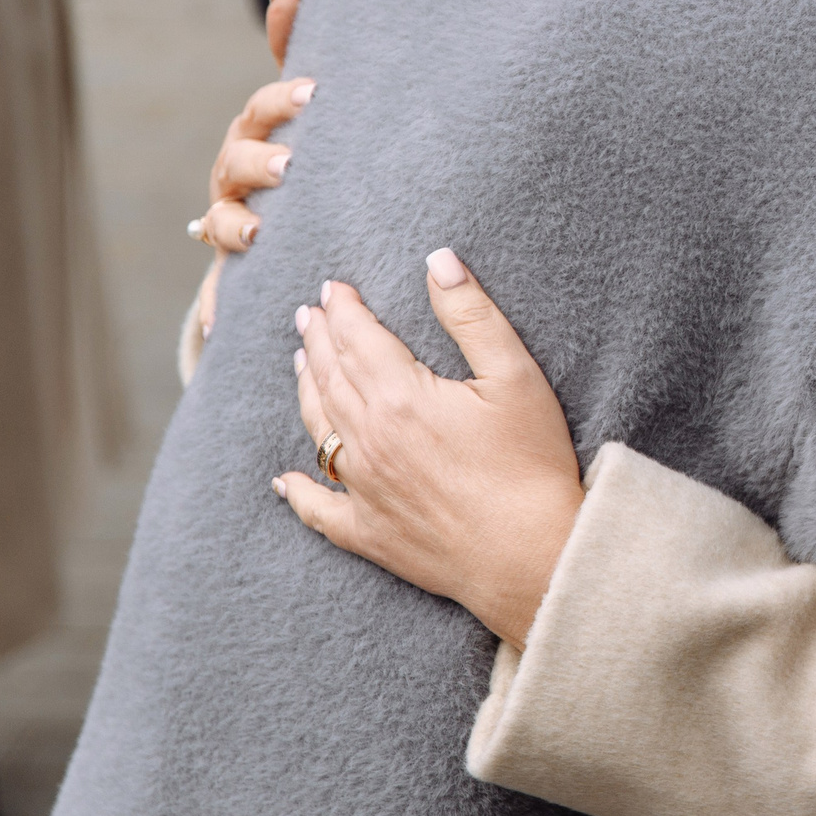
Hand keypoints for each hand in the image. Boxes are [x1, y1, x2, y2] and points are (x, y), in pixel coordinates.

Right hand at [194, 0, 304, 339]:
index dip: (283, 99)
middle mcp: (234, 177)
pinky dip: (217, 306)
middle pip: (237, 161)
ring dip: (235, 225)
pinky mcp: (230, 270)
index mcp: (256, 135)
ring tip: (257, 233)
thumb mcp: (304, 117)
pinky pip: (219, 291)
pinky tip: (224, 323)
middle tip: (290, 165)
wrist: (278, 227)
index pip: (263, 110)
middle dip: (258, 161)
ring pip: (220, 220)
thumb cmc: (300, 159)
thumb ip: (294, 56)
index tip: (316, 92)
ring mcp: (228, 222)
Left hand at [275, 253, 583, 646]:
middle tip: (309, 314)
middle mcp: (369, 440)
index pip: (357, 339)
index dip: (344, 310)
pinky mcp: (369, 533)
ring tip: (299, 364)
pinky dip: (298, 492)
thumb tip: (438, 260)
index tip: (334, 288)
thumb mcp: (515, 376)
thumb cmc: (532, 464)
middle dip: (317, 340)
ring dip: (305, 390)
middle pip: (330, 377)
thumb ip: (472, 315)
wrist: (531, 555)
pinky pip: (319, 510)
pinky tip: (283, 481)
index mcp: (401, 397)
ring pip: (319, 428)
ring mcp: (363, 489)